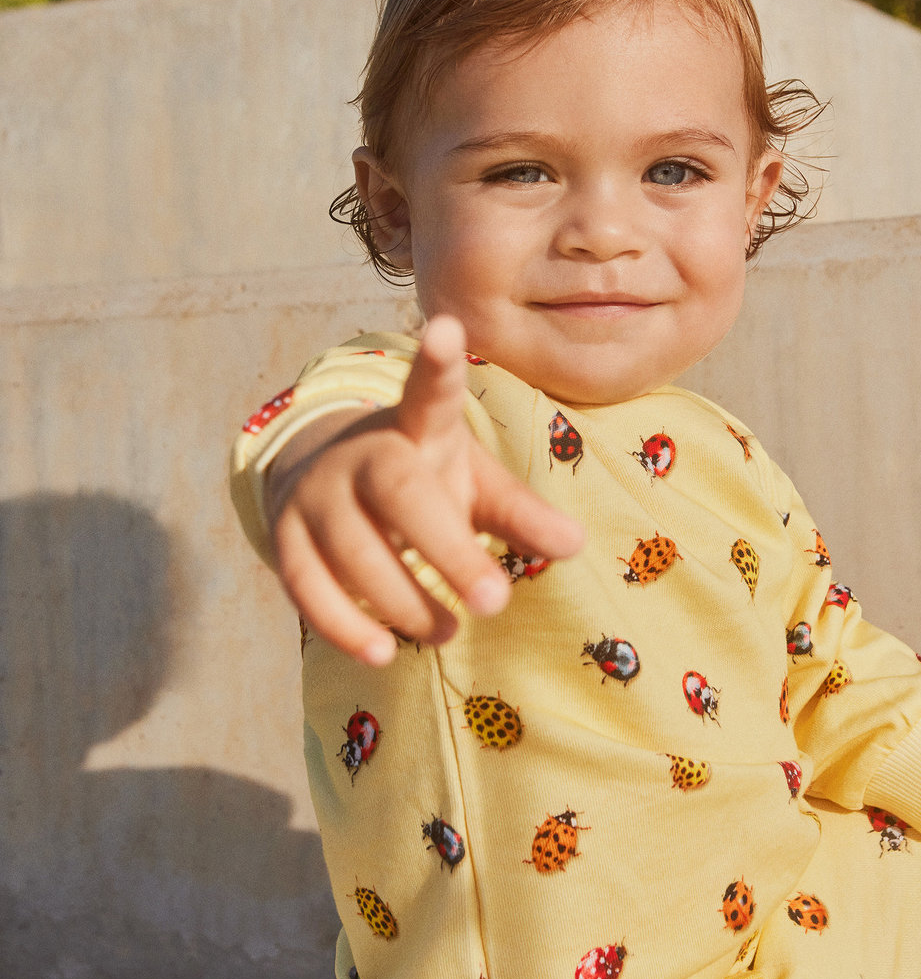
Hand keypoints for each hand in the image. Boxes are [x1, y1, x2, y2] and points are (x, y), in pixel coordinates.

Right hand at [266, 315, 583, 664]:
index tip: (446, 327)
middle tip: (495, 600)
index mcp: (420, 426)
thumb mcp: (474, 485)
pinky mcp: (285, 535)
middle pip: (401, 493)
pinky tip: (382, 651)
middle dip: (448, 551)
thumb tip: (576, 544)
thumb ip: (519, 513)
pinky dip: (343, 623)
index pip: (431, 392)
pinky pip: (306, 584)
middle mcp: (364, 452)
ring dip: (404, 599)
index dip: (437, 363)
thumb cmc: (422, 481)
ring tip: (449, 630)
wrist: (324, 479)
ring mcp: (318, 491)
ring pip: (354, 548)